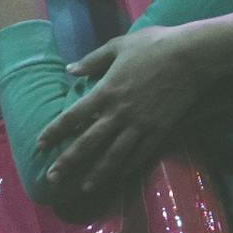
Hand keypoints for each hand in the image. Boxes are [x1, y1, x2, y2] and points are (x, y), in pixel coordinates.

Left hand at [37, 26, 202, 207]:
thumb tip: (70, 70)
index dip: (54, 133)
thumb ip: (92, 60)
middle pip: (88, 143)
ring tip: (83, 188)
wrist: (192, 55)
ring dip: (97, 174)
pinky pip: (140, 154)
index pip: (72, 117)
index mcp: (105, 91)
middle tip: (52, 179)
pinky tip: (117, 176)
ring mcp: (140, 125)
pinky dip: (127, 167)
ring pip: (114, 156)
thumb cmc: (154, 45)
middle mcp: (119, 113)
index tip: (40, 145)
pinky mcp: (159, 130)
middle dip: (68, 162)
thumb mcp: (118, 45)